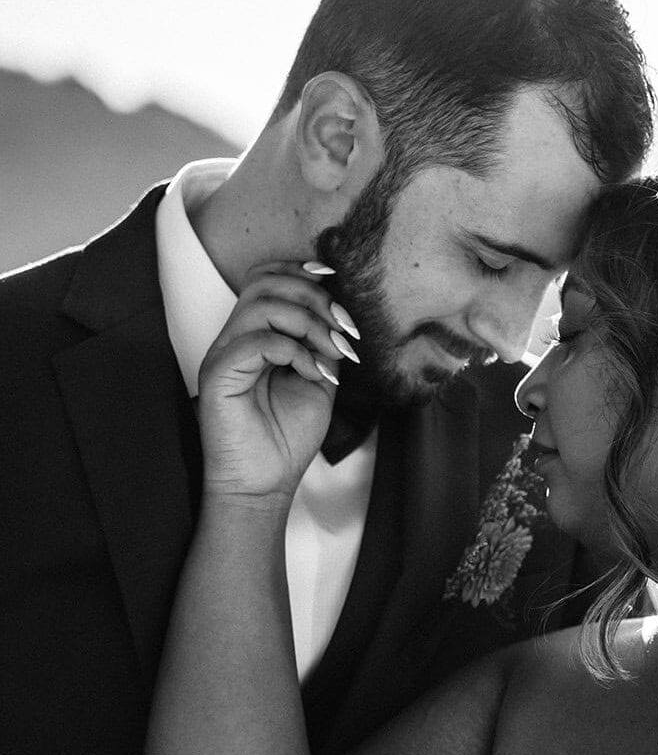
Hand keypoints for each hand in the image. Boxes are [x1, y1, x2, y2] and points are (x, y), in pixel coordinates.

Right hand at [197, 263, 360, 499]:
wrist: (264, 484)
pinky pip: (257, 341)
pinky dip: (295, 351)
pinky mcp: (218, 375)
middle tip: (344, 326)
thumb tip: (338, 315)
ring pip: (262, 305)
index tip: (335, 281)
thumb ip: (322, 344)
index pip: (266, 278)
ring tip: (333, 352)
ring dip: (309, 322)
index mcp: (254, 335)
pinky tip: (313, 373)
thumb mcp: (318, 381)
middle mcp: (234, 338)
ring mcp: (223, 354)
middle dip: (313, 295)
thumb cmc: (286, 437)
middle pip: (265, 282)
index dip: (299, 270)